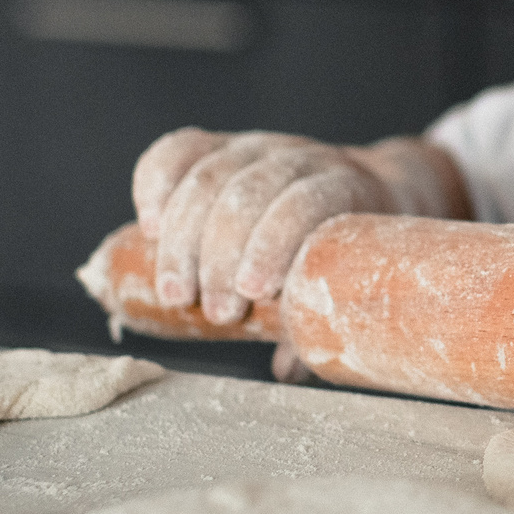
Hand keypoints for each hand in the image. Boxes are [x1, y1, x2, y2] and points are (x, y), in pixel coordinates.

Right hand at [131, 128, 467, 326]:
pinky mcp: (222, 144)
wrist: (363, 187)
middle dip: (221, 257)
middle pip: (248, 193)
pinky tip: (149, 225)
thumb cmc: (351, 248)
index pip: (303, 201)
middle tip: (215, 313)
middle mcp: (298, 157)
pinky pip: (180, 150)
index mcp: (341, 184)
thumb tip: (287, 368)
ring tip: (174, 293)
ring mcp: (257, 147)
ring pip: (209, 175)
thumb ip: (324, 320)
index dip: (273, 243)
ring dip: (182, 239)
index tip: (253, 293)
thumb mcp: (352, 276)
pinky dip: (156, 182)